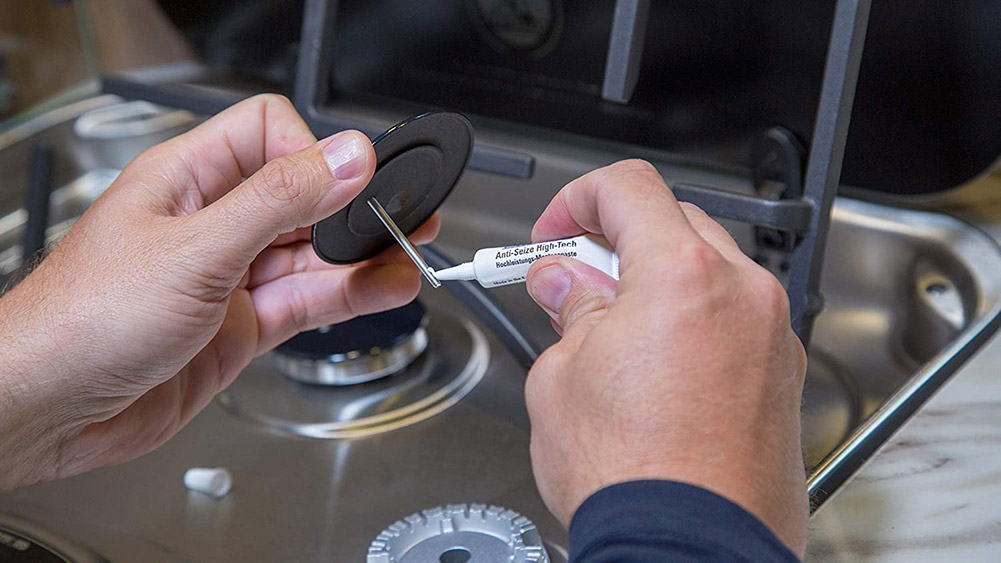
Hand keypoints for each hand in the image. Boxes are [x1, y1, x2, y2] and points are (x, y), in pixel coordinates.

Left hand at [0, 94, 437, 489]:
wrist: (50, 408)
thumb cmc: (82, 321)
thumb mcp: (195, 250)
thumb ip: (277, 202)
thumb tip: (344, 158)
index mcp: (188, 180)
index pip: (269, 133)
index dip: (314, 152)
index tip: (355, 180)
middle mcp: (212, 223)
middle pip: (302, 198)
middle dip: (352, 208)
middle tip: (404, 214)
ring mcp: (229, 277)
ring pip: (311, 255)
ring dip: (361, 257)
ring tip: (408, 255)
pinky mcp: (241, 326)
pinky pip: (306, 301)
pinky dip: (348, 296)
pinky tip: (381, 287)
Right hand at [524, 160, 807, 552]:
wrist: (688, 550)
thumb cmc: (633, 479)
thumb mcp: (562, 377)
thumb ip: (568, 310)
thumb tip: (564, 283)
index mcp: (684, 276)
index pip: (630, 188)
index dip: (578, 198)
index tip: (558, 231)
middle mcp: (742, 295)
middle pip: (675, 223)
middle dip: (616, 241)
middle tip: (573, 280)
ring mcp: (771, 338)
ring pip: (710, 271)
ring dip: (657, 281)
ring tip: (611, 331)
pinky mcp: (780, 379)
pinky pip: (734, 320)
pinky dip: (693, 320)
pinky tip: (653, 363)